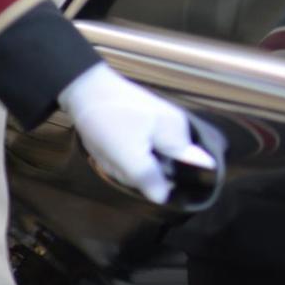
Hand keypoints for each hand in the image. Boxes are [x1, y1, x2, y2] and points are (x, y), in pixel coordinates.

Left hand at [57, 63, 215, 203]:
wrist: (85, 87)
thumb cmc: (110, 119)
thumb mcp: (126, 153)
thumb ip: (149, 176)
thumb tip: (165, 198)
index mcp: (178, 134)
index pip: (199, 166)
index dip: (183, 181)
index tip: (158, 185)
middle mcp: (176, 128)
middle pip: (167, 167)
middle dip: (141, 173)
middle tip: (120, 162)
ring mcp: (162, 125)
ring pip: (151, 160)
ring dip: (129, 164)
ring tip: (112, 153)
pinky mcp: (146, 124)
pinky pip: (142, 150)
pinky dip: (125, 153)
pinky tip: (111, 147)